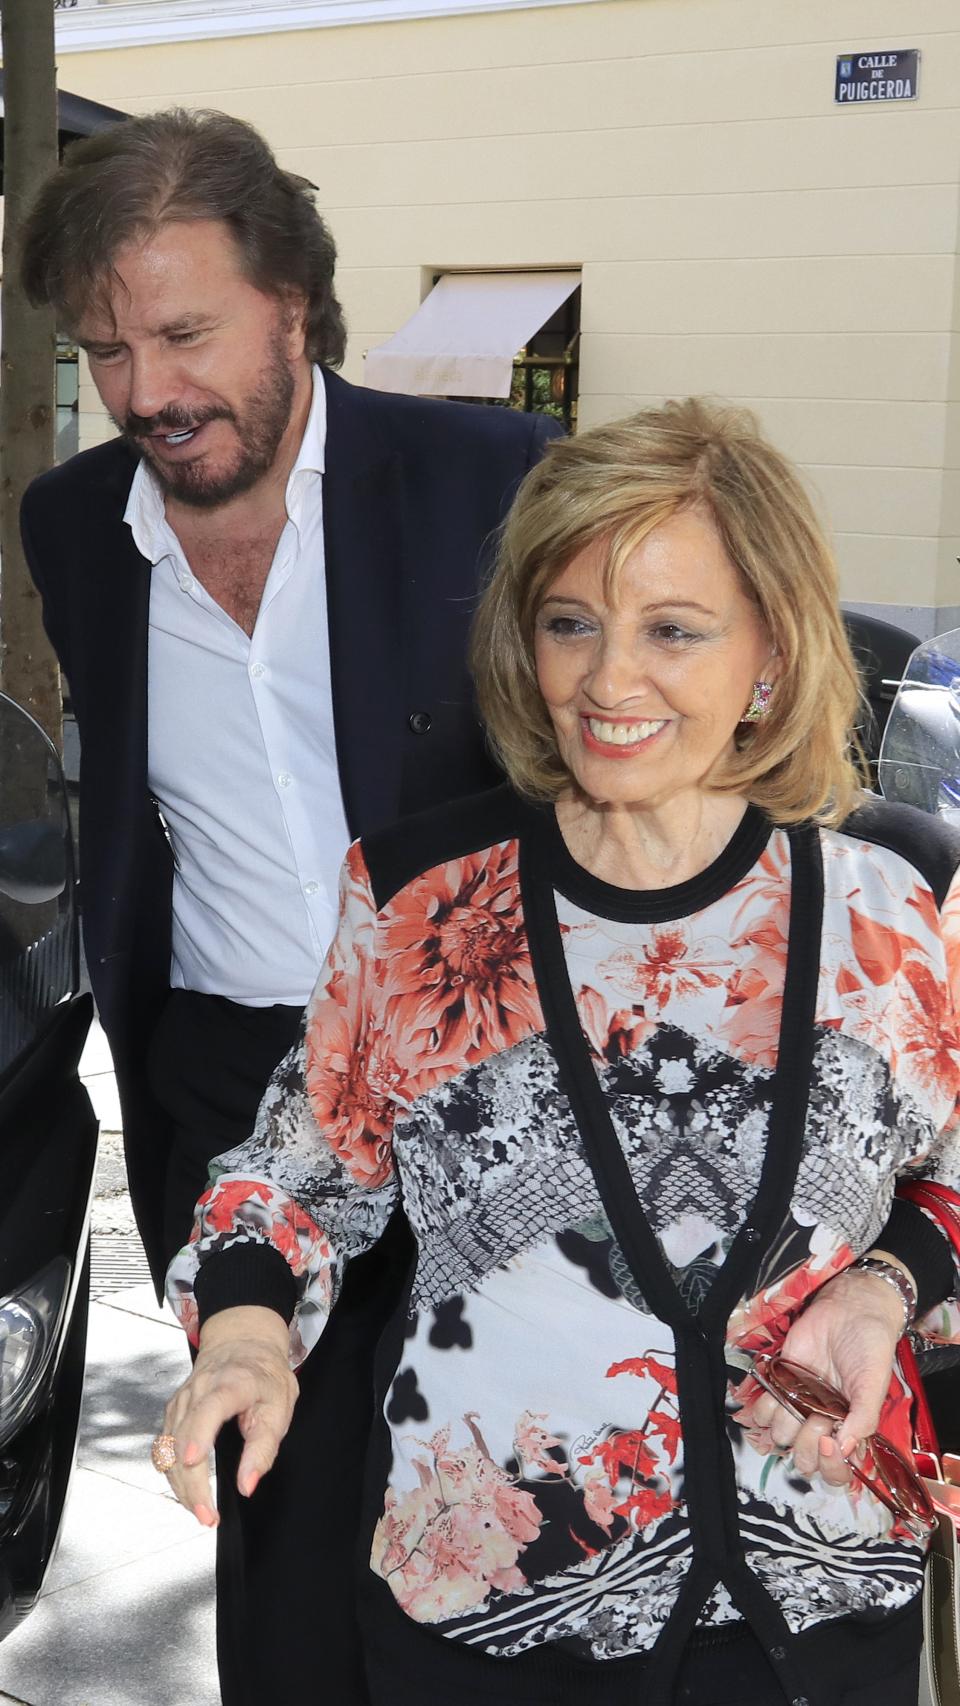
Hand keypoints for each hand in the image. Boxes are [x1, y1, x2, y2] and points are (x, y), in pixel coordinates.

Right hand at [160, 1306, 297, 1525]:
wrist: (241, 1344)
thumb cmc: (264, 1376)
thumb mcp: (280, 1407)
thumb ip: (264, 1448)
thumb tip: (248, 1485)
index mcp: (231, 1383)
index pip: (209, 1407)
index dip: (199, 1433)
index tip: (194, 1460)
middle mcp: (199, 1390)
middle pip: (183, 1439)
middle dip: (192, 1483)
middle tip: (209, 1516)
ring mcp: (181, 1400)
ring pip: (168, 1449)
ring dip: (181, 1486)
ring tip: (202, 1512)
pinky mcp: (172, 1412)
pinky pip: (165, 1448)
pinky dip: (174, 1475)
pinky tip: (189, 1492)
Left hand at [736, 1268, 904, 1488]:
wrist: (849, 1310)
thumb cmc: (869, 1348)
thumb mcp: (874, 1384)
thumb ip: (864, 1418)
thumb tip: (845, 1449)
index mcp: (850, 1431)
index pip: (836, 1472)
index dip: (829, 1466)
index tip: (828, 1441)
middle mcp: (824, 1424)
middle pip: (804, 1460)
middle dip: (806, 1444)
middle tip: (816, 1417)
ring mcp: (801, 1405)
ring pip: (780, 1437)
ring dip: (785, 1423)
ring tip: (801, 1399)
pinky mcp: (782, 1384)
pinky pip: (762, 1410)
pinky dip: (763, 1405)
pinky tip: (777, 1391)